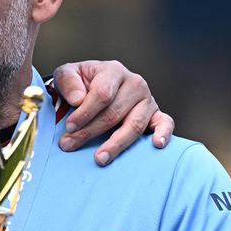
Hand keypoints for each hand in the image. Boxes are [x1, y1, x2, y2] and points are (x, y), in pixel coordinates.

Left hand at [52, 60, 174, 164]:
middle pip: (114, 113)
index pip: (102, 94)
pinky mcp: (156, 114)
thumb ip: (68, 83)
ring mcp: (147, 100)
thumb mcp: (66, 74)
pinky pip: (165, 123)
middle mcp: (134, 83)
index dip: (85, 113)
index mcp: (113, 71)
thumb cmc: (79, 83)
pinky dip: (163, 133)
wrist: (91, 86)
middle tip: (69, 144)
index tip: (69, 127)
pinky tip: (156, 144)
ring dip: (116, 144)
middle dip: (90, 132)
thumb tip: (78, 100)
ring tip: (100, 158)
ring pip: (133, 125)